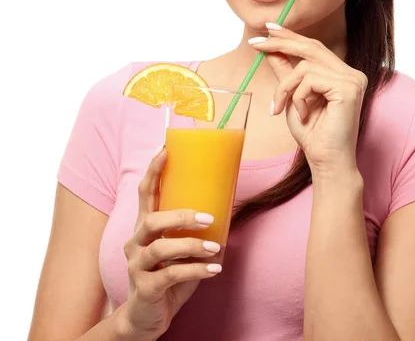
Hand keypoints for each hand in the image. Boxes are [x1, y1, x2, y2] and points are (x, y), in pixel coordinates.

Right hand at [120, 147, 221, 339]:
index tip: (165, 149)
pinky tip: (214, 270)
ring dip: (193, 246)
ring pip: (161, 247)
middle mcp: (136, 242)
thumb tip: (226, 208)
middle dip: (182, 216)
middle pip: (151, 220)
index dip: (153, 170)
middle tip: (209, 218)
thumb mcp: (179, 248)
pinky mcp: (145, 288)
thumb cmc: (168, 275)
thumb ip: (192, 231)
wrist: (146, 318)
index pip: (145, 193)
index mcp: (144, 226)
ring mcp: (137, 266)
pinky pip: (171, 275)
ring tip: (217, 248)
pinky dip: (196, 270)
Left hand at [249, 24, 367, 174]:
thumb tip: (271, 48)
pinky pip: (309, 79)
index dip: (290, 36)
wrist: (326, 161)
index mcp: (341, 74)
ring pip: (305, 65)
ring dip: (285, 87)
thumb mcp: (292, 96)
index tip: (267, 29)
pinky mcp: (348, 88)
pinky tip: (302, 115)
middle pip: (311, 47)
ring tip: (281, 108)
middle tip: (255, 44)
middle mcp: (351, 73)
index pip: (313, 47)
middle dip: (280, 43)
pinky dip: (297, 96)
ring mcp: (352, 79)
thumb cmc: (312, 134)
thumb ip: (285, 71)